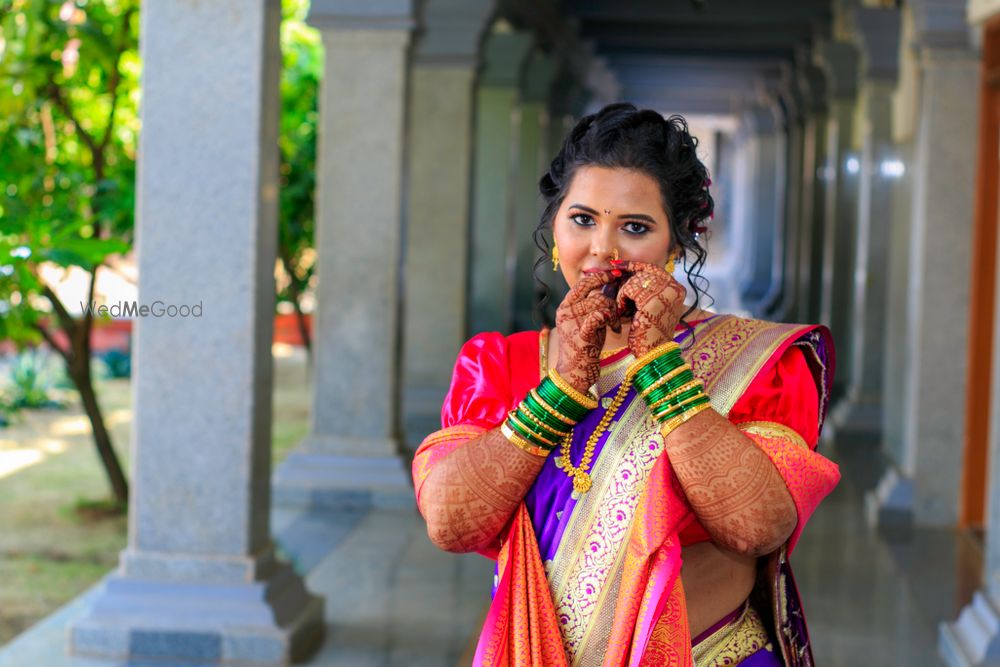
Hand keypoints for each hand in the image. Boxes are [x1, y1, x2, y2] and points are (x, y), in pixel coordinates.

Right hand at [554, 272, 617, 393]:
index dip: (600, 277)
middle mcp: (565, 312)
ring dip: (614, 313)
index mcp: (565, 307)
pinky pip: (600, 315)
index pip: (583, 283)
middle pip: (594, 292)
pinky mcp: (581, 334)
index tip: (615, 275)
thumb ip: (592, 305)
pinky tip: (614, 329)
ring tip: (615, 325)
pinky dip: (611, 319)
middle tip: (620, 306)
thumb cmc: (584, 348)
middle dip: (611, 299)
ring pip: (600, 302)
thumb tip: (610, 285)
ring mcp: (572, 322)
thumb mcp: (586, 322)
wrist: (574, 374)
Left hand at [614, 260, 686, 356]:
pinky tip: (623, 313)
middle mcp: (674, 287)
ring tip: (624, 310)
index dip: (635, 266)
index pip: (653, 269)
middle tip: (617, 290)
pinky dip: (621, 300)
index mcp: (677, 289)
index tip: (618, 265)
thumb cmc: (648, 333)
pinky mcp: (651, 299)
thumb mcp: (650, 306)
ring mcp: (665, 292)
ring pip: (634, 280)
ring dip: (623, 295)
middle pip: (643, 272)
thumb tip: (626, 271)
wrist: (652, 353)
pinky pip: (628, 289)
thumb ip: (645, 289)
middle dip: (627, 282)